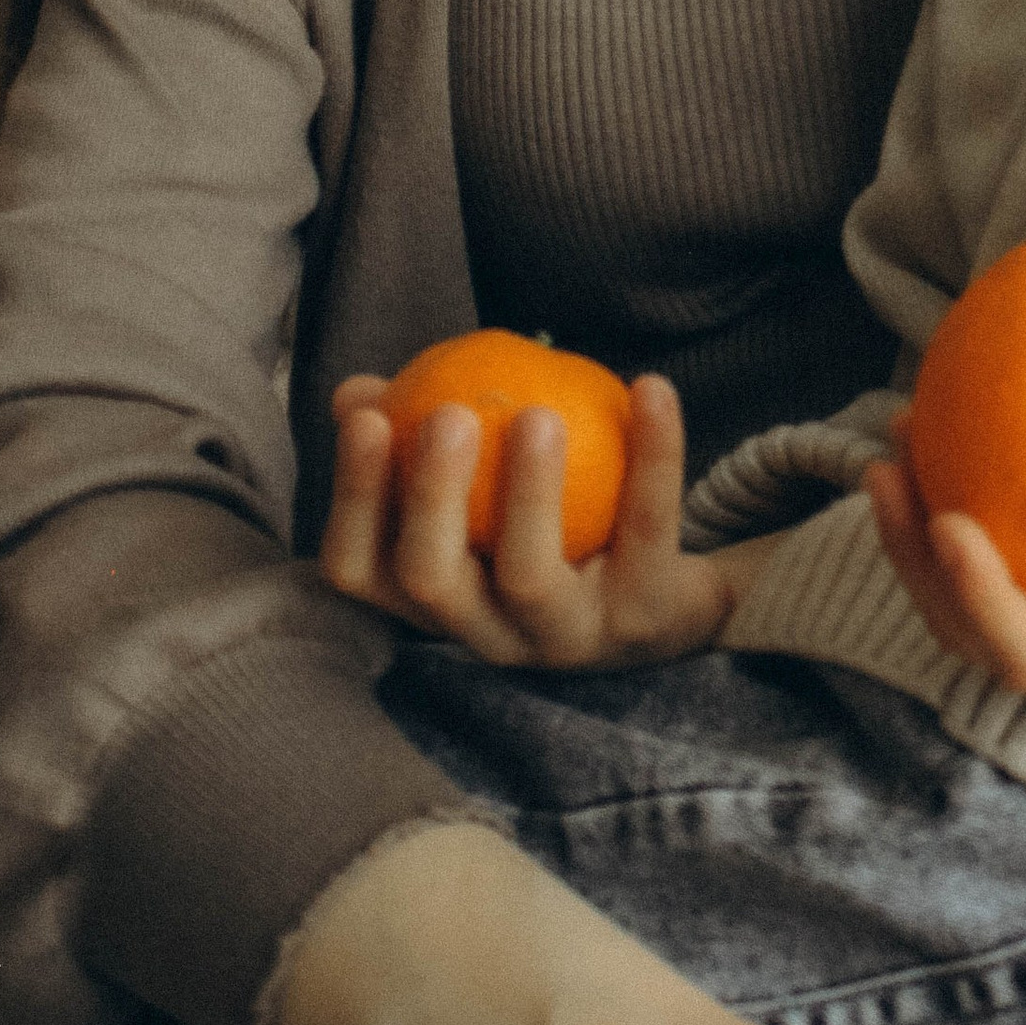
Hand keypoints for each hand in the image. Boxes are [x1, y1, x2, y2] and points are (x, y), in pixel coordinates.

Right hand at [319, 369, 751, 666]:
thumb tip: (354, 392)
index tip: (367, 419)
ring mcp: (567, 638)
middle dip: (429, 497)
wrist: (674, 602)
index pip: (360, 569)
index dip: (351, 499)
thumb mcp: (482, 495)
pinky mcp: (645, 620)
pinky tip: (651, 386)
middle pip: (431, 581)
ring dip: (529, 491)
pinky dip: (654, 452)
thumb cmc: (552, 532)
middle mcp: (489, 635)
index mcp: (438, 602)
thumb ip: (416, 439)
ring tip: (537, 415)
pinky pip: (646, 528)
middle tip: (448, 415)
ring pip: (529, 577)